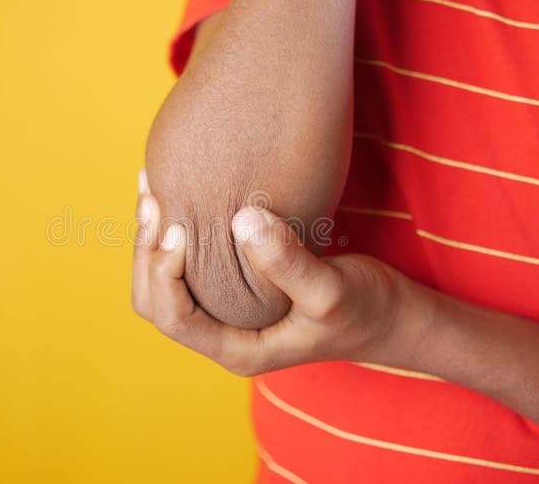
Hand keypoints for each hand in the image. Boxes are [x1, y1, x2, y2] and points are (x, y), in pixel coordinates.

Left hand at [132, 177, 409, 375]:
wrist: (391, 316)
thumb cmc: (366, 311)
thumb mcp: (332, 290)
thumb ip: (288, 263)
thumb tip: (242, 219)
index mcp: (237, 349)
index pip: (175, 320)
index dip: (165, 274)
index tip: (179, 228)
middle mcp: (222, 333)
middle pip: (156, 302)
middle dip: (147, 253)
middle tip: (152, 200)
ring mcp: (225, 311)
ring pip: (165, 282)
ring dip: (152, 240)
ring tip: (150, 188)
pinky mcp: (234, 287)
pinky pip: (188, 265)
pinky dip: (172, 233)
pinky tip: (174, 194)